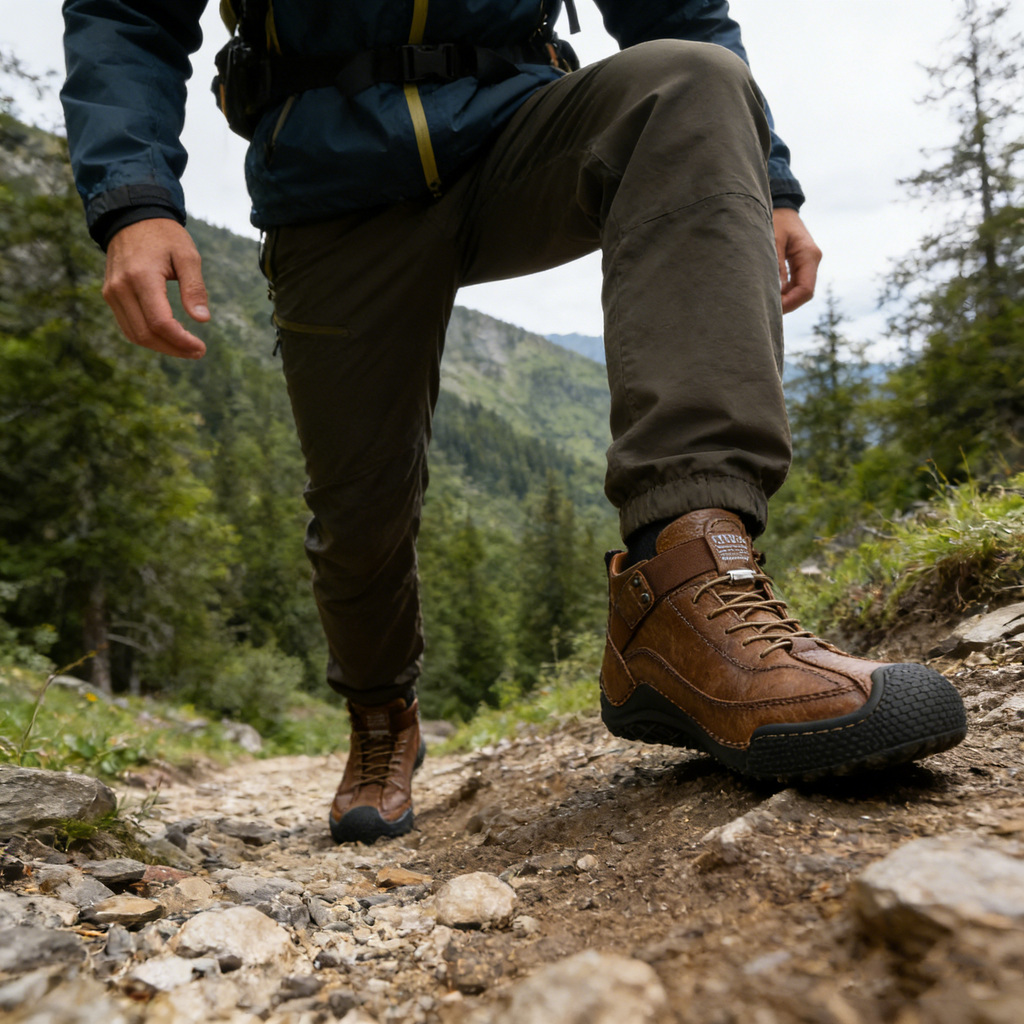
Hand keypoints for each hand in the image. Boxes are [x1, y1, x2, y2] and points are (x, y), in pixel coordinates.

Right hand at [102, 219, 209, 358]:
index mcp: (141, 276)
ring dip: (162, 347)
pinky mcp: (111, 295)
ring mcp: (112, 293)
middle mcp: (121, 288)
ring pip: (135, 334)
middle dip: (174, 348)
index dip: (181, 341)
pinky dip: (149, 337)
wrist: (132, 218)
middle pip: (146, 333)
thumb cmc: (164, 235)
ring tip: (186, 348)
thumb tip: (202, 320)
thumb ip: (195, 287)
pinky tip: (169, 337)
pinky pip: (128, 326)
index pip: (159, 322)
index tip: (201, 348)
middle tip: (198, 352)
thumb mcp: (187, 256)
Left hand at [773, 208, 821, 314]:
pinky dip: (782, 292)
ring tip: (764, 306)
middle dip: (787, 305)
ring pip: (798, 289)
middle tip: (765, 312)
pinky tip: (768, 295)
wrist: (781, 205)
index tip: (773, 311)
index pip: (805, 290)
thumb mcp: (772, 240)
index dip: (791, 304)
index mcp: (809, 255)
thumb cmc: (775, 219)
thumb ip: (776, 265)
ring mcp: (806, 262)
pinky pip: (793, 283)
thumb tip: (776, 292)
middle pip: (803, 293)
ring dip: (784, 299)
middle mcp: (811, 260)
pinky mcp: (798, 263)